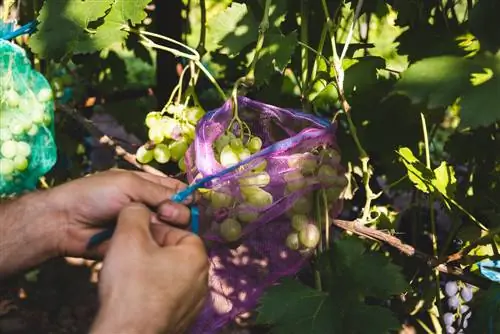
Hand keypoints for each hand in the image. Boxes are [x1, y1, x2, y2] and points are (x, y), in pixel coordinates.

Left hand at [46, 169, 193, 258]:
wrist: (65, 223)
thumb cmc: (95, 195)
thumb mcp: (129, 185)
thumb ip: (159, 192)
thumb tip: (188, 202)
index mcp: (148, 185)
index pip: (178, 189)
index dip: (187, 196)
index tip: (188, 203)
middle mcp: (151, 205)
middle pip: (179, 210)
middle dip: (178, 213)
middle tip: (165, 216)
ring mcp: (145, 226)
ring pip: (171, 229)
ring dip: (170, 228)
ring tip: (157, 228)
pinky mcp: (139, 244)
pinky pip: (158, 245)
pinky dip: (161, 243)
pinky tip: (156, 242)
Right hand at [91, 204, 208, 333]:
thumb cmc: (131, 288)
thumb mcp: (128, 236)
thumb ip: (135, 212)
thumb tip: (138, 207)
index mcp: (197, 257)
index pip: (178, 230)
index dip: (153, 230)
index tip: (134, 236)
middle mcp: (201, 281)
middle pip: (174, 252)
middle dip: (150, 250)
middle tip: (128, 255)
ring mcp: (192, 303)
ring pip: (168, 274)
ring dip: (149, 271)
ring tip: (128, 276)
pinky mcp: (180, 319)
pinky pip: (165, 296)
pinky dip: (150, 293)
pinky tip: (134, 296)